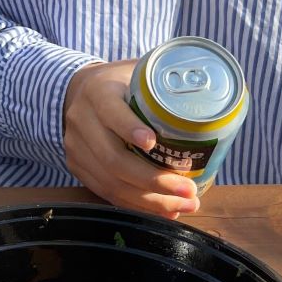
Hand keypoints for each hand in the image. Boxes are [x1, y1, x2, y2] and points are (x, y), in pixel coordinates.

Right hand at [62, 61, 201, 219]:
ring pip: (111, 182)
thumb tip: (206, 92)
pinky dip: (136, 205)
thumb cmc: (119, 83)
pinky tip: (162, 209)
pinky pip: (106, 192)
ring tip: (182, 205)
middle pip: (114, 159)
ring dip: (150, 200)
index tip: (154, 143)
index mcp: (98, 92)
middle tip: (187, 190)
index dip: (130, 129)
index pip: (111, 112)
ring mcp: (76, 147)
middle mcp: (82, 121)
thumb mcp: (136, 71)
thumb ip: (163, 81)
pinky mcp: (77, 167)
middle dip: (154, 180)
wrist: (77, 92)